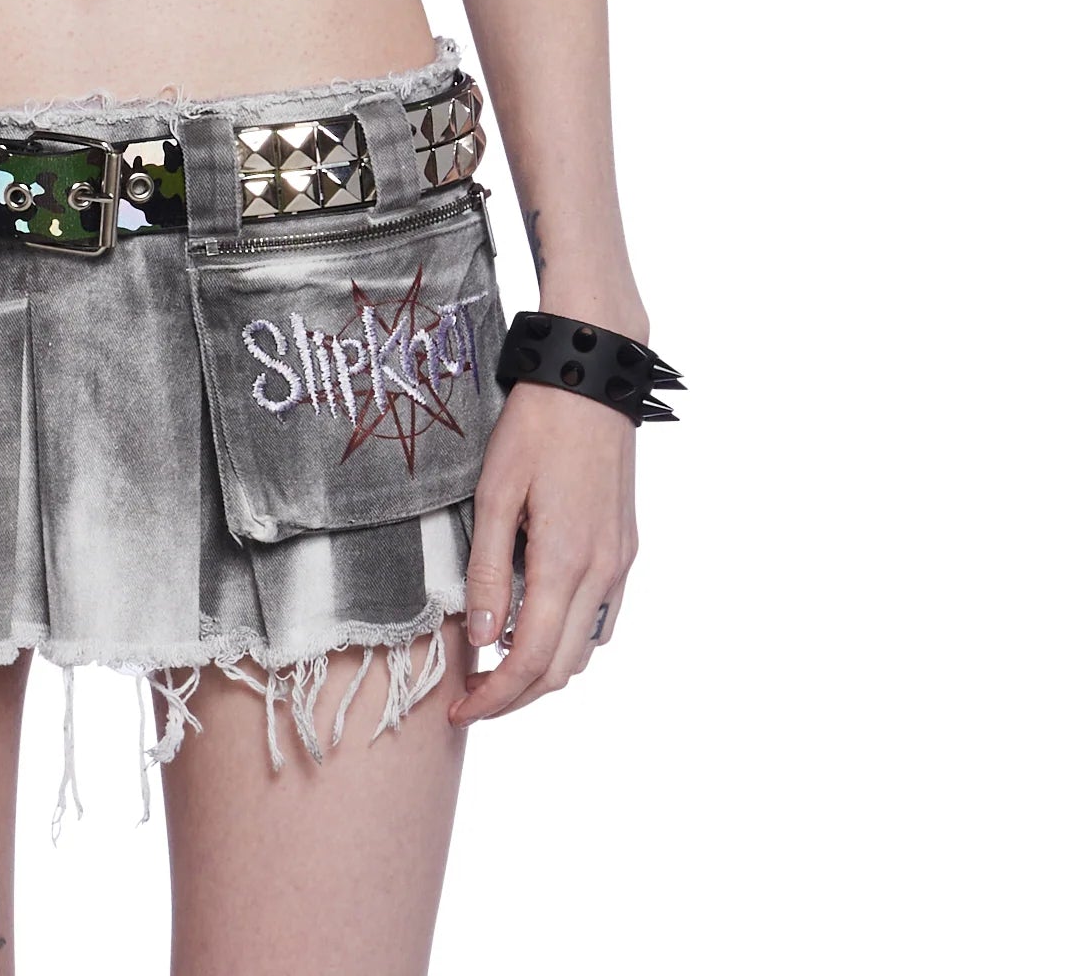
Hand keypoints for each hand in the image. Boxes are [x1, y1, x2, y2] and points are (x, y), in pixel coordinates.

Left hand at [449, 382, 637, 725]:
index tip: (461, 710)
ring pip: (586, 648)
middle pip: (561, 670)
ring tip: (497, 660)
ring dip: (544, 669)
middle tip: (472, 697)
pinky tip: (539, 621)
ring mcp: (620, 561)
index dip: (494, 697)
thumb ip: (490, 570)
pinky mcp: (626, 547)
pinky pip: (603, 616)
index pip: (529, 661)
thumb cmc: (535, 427)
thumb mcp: (495, 492)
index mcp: (565, 562)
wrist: (591, 378)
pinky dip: (571, 638)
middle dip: (515, 696)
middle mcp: (602, 572)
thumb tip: (484, 638)